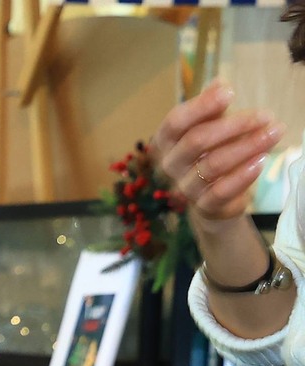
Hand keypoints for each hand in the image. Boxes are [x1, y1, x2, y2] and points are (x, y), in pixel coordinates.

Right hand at [153, 81, 285, 227]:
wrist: (213, 197)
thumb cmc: (211, 153)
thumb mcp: (210, 126)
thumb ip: (212, 107)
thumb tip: (219, 83)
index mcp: (166, 142)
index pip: (175, 122)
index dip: (201, 106)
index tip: (230, 92)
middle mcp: (171, 164)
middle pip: (196, 141)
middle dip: (234, 125)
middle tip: (266, 115)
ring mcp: (185, 187)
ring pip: (213, 165)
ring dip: (247, 146)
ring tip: (275, 133)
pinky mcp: (204, 206)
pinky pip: (221, 191)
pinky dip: (243, 176)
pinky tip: (261, 161)